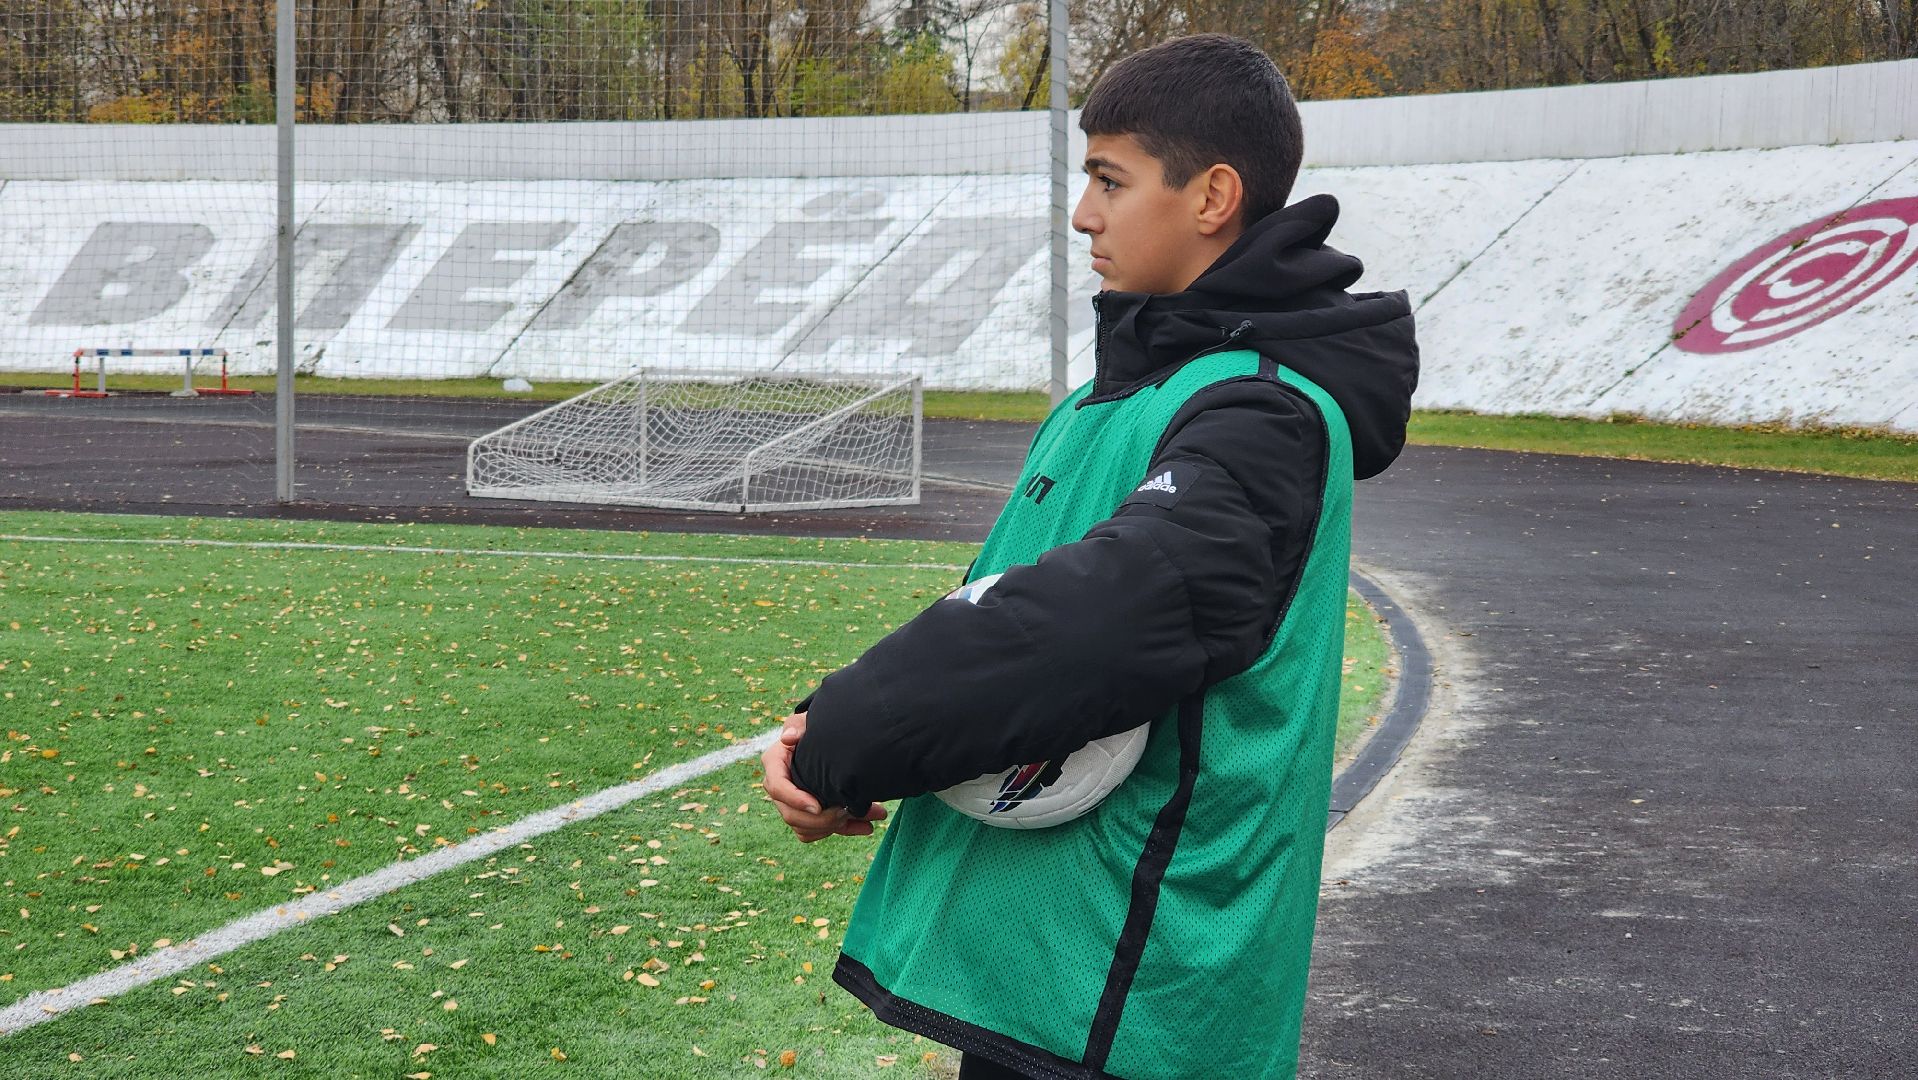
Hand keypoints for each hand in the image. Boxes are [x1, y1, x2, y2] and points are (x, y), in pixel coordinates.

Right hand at [760, 712, 886, 842]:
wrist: (832, 739)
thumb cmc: (817, 727)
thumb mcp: (808, 720)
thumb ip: (799, 724)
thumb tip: (788, 738)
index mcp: (775, 763)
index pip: (777, 786)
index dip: (795, 800)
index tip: (818, 806)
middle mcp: (779, 787)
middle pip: (791, 815)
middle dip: (822, 819)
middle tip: (849, 811)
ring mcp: (792, 804)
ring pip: (805, 829)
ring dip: (837, 827)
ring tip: (869, 816)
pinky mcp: (807, 815)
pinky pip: (818, 833)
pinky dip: (843, 831)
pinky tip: (866, 825)